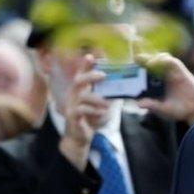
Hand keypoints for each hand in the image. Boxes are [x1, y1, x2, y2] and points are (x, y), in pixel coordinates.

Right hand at [58, 54, 109, 170]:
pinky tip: (101, 114)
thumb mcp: (99, 105)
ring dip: (97, 99)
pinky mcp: (72, 117)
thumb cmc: (89, 119)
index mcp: (80, 91)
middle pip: (77, 81)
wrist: (79, 137)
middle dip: (90, 76)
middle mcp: (73, 96)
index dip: (84, 65)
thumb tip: (122, 86)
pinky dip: (93, 111)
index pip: (81, 74)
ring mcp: (71, 106)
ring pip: (82, 97)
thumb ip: (106, 95)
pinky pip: (81, 110)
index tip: (91, 56)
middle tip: (103, 75)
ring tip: (107, 104)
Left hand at [136, 52, 193, 124]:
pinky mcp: (180, 71)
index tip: (127, 66)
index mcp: (155, 84)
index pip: (144, 71)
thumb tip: (138, 103)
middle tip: (135, 58)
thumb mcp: (162, 109)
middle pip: (151, 62)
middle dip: (143, 58)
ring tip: (146, 62)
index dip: (137, 67)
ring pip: (160, 58)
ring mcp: (171, 72)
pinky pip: (171, 61)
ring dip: (152, 58)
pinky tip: (156, 63)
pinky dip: (163, 59)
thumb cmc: (178, 111)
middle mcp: (162, 76)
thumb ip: (151, 105)